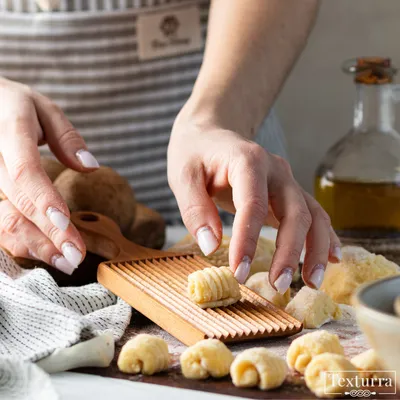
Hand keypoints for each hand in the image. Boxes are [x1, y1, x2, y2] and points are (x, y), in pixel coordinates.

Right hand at [0, 78, 98, 273]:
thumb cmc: (12, 106)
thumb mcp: (41, 108)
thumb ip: (66, 137)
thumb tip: (92, 166)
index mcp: (8, 131)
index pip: (25, 171)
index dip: (44, 200)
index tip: (66, 224)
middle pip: (17, 203)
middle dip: (48, 234)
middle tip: (76, 257)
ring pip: (1, 220)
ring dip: (34, 246)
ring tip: (65, 262)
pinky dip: (20, 241)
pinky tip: (42, 253)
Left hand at [168, 109, 340, 291]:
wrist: (210, 133)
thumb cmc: (195, 153)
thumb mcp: (183, 176)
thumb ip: (196, 210)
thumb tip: (211, 247)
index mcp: (247, 161)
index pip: (253, 205)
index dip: (248, 241)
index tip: (239, 271)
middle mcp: (275, 170)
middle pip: (295, 212)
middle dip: (290, 252)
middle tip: (278, 286)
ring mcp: (285, 180)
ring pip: (313, 215)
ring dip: (316, 249)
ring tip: (312, 282)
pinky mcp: (287, 192)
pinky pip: (313, 213)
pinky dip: (325, 236)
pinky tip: (333, 257)